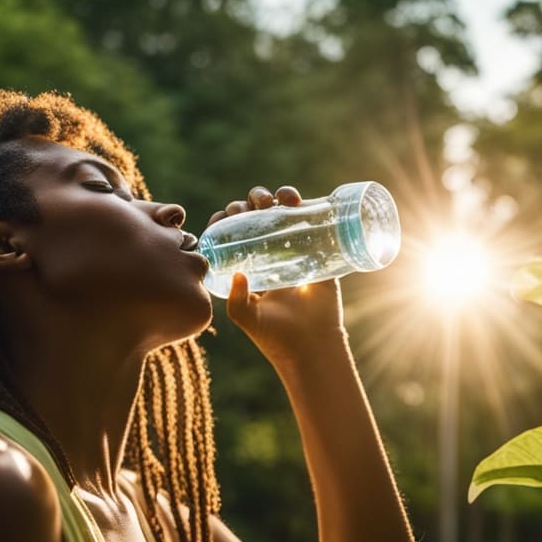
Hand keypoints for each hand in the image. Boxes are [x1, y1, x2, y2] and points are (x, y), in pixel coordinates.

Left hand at [211, 185, 346, 367]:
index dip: (227, 220)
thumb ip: (236, 300)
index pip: (233, 233)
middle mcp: (269, 253)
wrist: (312, 346)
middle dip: (248, 203)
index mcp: (248, 264)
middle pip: (256, 216)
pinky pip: (309, 216)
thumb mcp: (247, 317)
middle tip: (249, 209)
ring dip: (272, 195)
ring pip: (280, 211)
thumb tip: (236, 273)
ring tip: (271, 202)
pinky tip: (292, 200)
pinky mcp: (318, 247)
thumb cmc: (276, 336)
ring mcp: (294, 248)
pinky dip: (298, 202)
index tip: (224, 218)